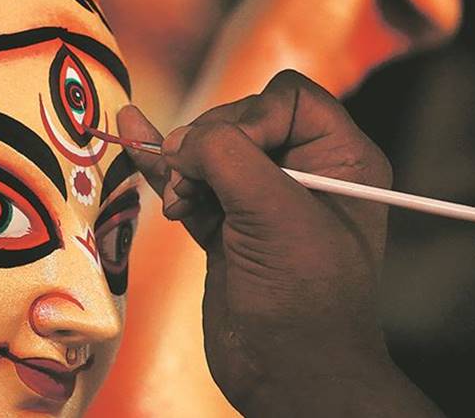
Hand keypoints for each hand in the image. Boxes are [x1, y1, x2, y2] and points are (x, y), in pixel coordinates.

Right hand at [119, 70, 440, 416]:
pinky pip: (192, 185)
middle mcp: (303, 173)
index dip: (250, 115)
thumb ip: (227, 157)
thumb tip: (178, 141)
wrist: (288, 375)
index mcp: (340, 159)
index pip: (287, 99)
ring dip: (183, 167)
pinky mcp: (228, 228)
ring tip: (178, 199)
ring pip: (210, 154)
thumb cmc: (305, 301)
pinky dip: (164, 171)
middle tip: (192, 181)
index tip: (228, 153)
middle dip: (208, 145)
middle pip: (241, 122)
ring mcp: (261, 202)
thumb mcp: (275, 213)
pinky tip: (134, 139)